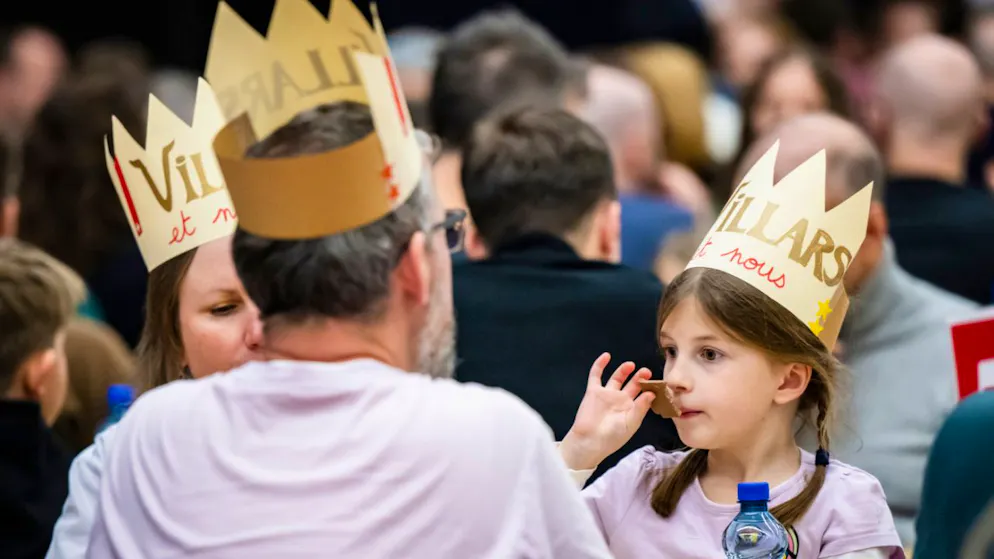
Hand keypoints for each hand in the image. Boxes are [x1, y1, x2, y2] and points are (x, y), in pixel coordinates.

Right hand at [560, 353, 655, 470]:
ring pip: (617, 378)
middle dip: (640, 378)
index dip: (650, 388)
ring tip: (632, 365)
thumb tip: (652, 393)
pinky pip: (596, 375)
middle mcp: (620, 400)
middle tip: (647, 372)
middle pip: (632, 385)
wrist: (590, 441)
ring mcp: (607, 394)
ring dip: (624, 370)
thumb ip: (641, 407)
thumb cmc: (612, 437)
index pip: (643, 395)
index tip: (659, 383)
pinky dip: (600, 365)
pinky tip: (606, 356)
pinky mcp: (594, 391)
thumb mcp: (631, 423)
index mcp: (631, 409)